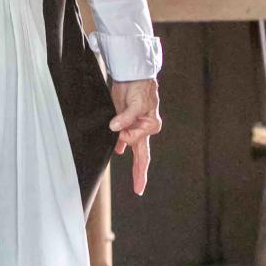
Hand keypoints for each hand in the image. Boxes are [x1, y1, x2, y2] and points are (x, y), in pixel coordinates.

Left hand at [109, 78, 161, 196]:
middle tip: (139, 189)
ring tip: (129, 166)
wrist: (133, 75)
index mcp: (150, 126)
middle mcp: (143, 129)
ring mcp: (134, 126)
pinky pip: (123, 136)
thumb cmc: (141, 88)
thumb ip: (127, 117)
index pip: (139, 145)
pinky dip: (119, 143)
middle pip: (142, 155)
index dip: (131, 149)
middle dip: (140, 173)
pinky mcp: (126, 120)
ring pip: (129, 145)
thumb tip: (115, 129)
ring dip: (125, 150)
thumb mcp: (137, 103)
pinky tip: (118, 150)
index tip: (118, 131)